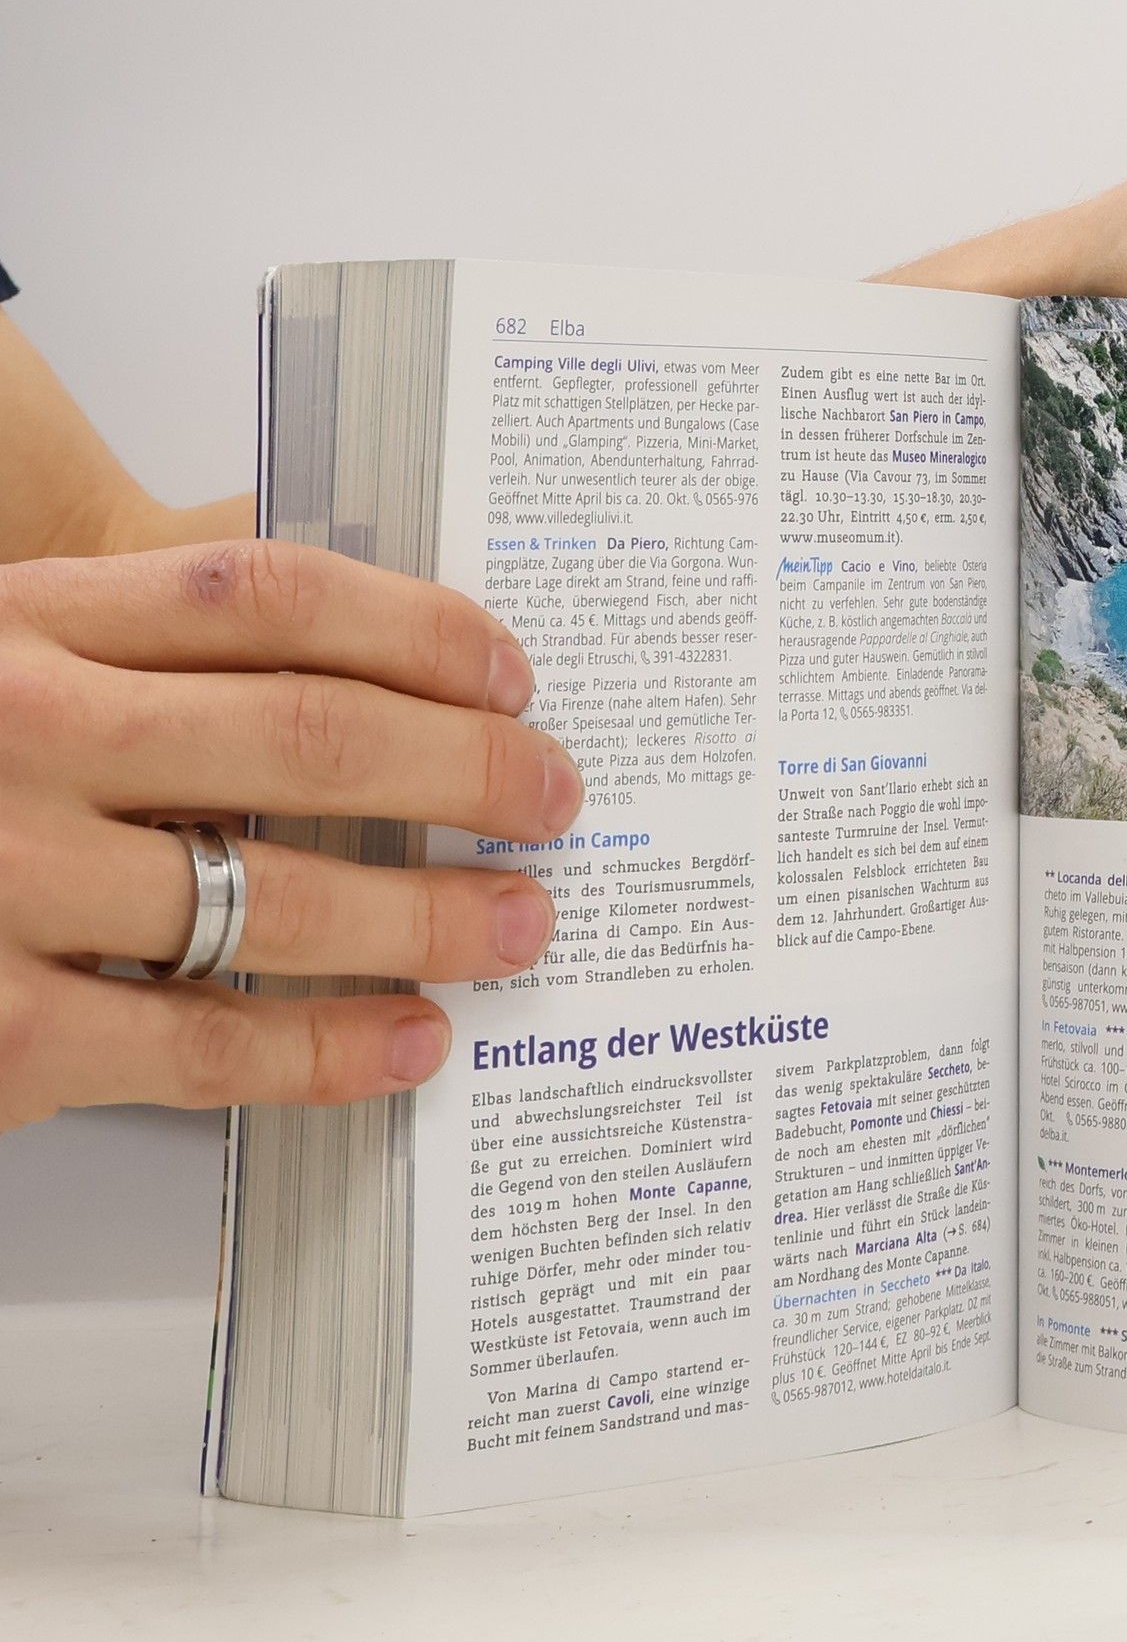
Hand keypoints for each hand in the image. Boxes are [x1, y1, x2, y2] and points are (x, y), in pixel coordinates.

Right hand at [0, 540, 581, 1132]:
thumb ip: (122, 645)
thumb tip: (352, 658)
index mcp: (17, 622)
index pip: (266, 592)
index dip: (419, 625)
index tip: (512, 669)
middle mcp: (16, 732)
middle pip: (312, 734)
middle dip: (469, 770)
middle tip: (555, 797)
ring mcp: (0, 883)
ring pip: (282, 895)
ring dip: (433, 914)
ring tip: (523, 922)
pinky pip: (206, 1043)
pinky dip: (328, 1049)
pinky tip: (413, 1041)